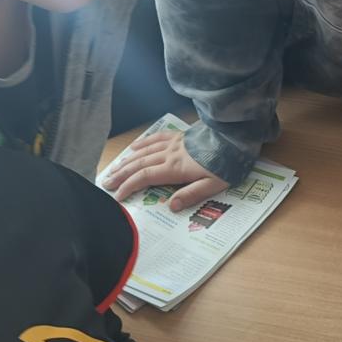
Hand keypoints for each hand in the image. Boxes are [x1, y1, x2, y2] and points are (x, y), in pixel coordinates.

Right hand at [103, 129, 226, 211]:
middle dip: (121, 174)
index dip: (128, 186)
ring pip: (144, 151)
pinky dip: (143, 142)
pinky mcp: (180, 135)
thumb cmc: (226, 163)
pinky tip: (134, 147)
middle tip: (106, 183)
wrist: (235, 136)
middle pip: (139, 164)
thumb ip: (192, 194)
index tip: (117, 196)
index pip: (145, 177)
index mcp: (175, 168)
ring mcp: (174, 142)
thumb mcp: (214, 184)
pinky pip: (156, 137)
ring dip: (127, 160)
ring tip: (114, 168)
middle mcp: (170, 154)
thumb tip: (171, 206)